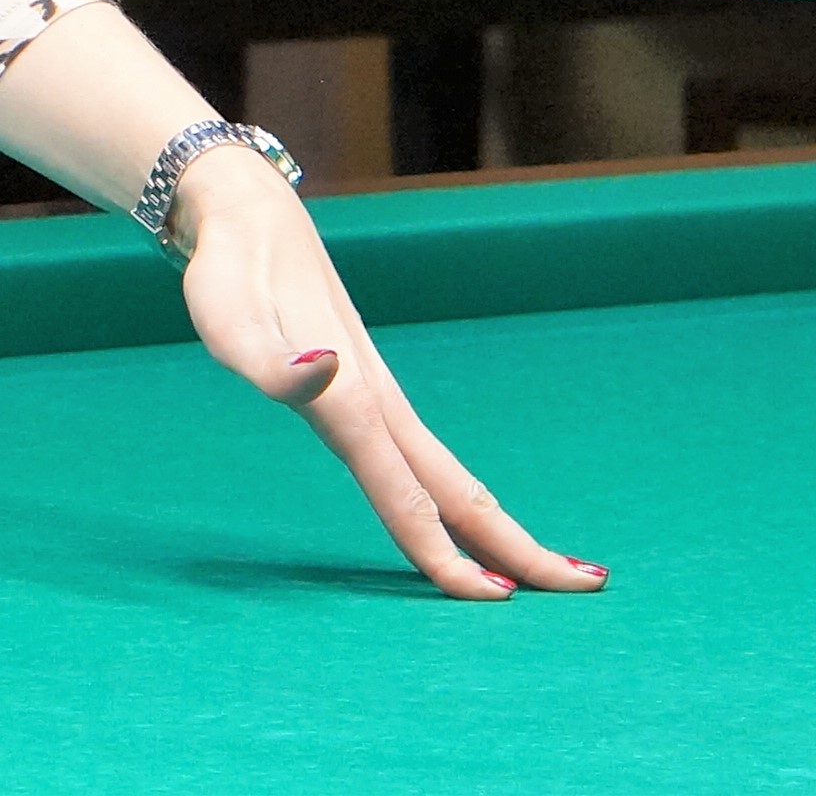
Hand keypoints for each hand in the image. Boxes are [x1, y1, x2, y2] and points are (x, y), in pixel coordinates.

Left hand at [174, 157, 604, 601]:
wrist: (249, 218)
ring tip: (540, 564)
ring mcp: (378, 394)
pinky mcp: (367, 387)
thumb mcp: (229, 321)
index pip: (405, 494)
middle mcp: (376, 403)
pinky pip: (422, 458)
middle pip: (457, 488)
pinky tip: (464, 515)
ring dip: (496, 523)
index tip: (493, 597)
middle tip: (585, 586)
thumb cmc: (230, 276)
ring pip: (447, 473)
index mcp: (349, 403)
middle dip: (517, 543)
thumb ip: (273, 361)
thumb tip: (324, 372)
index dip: (444, 550)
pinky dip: (458, 497)